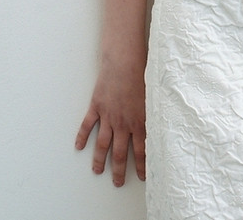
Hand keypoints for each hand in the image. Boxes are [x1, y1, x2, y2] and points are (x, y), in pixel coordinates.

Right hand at [75, 57, 146, 185]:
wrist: (125, 61)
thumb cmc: (143, 73)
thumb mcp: (154, 96)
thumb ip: (154, 113)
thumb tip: (162, 124)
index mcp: (139, 121)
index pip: (142, 150)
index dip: (141, 165)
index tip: (141, 176)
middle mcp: (123, 123)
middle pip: (119, 153)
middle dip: (118, 170)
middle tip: (117, 182)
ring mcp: (108, 116)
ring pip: (102, 144)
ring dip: (99, 160)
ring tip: (98, 171)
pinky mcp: (97, 106)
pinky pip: (87, 125)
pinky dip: (82, 137)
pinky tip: (79, 147)